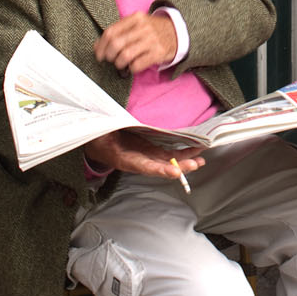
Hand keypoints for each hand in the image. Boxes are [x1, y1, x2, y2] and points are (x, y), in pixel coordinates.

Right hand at [83, 130, 204, 178]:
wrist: (95, 140)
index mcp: (123, 158)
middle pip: (160, 167)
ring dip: (185, 161)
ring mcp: (146, 155)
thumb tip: (107, 123)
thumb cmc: (95, 136)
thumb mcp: (97, 133)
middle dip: (178, 167)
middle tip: (195, 165)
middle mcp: (138, 160)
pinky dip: (183, 153)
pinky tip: (196, 151)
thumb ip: (105, 130)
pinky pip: (169, 153)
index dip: (158, 170)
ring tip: (201, 160)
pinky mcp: (151, 149)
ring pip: (168, 161)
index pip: (142, 166)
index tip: (173, 172)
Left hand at [94, 10, 178, 75]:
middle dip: (108, 55)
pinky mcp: (158, 53)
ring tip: (120, 63)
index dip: (101, 45)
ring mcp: (152, 40)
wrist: (178, 32)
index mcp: (136, 18)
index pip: (111, 32)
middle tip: (110, 59)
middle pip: (116, 44)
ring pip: (125, 55)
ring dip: (119, 63)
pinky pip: (137, 65)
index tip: (99, 53)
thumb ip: (120, 30)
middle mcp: (143, 28)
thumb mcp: (138, 23)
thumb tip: (98, 46)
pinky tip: (132, 66)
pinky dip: (131, 68)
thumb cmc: (153, 29)